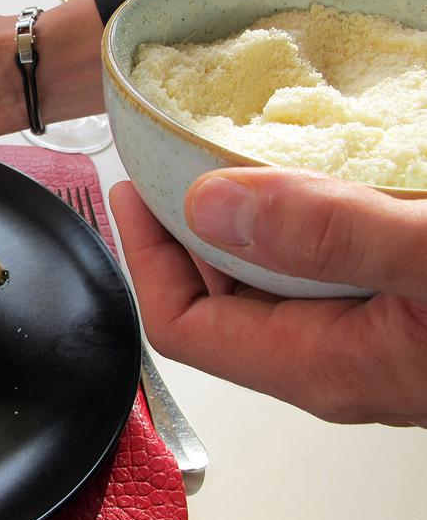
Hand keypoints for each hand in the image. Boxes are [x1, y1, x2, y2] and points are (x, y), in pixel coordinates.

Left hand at [110, 168, 426, 427]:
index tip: (133, 193)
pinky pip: (308, 271)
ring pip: (260, 281)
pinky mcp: (387, 312)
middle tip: (171, 158)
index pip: (182, 324)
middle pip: (211, 299)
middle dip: (179, 228)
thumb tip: (213, 207)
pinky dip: (286, 222)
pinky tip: (302, 179)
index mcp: (319, 362)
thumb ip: (330, 236)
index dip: (145, 257)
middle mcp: (328, 360)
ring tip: (224, 156)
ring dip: (234, 220)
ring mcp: (357, 339)